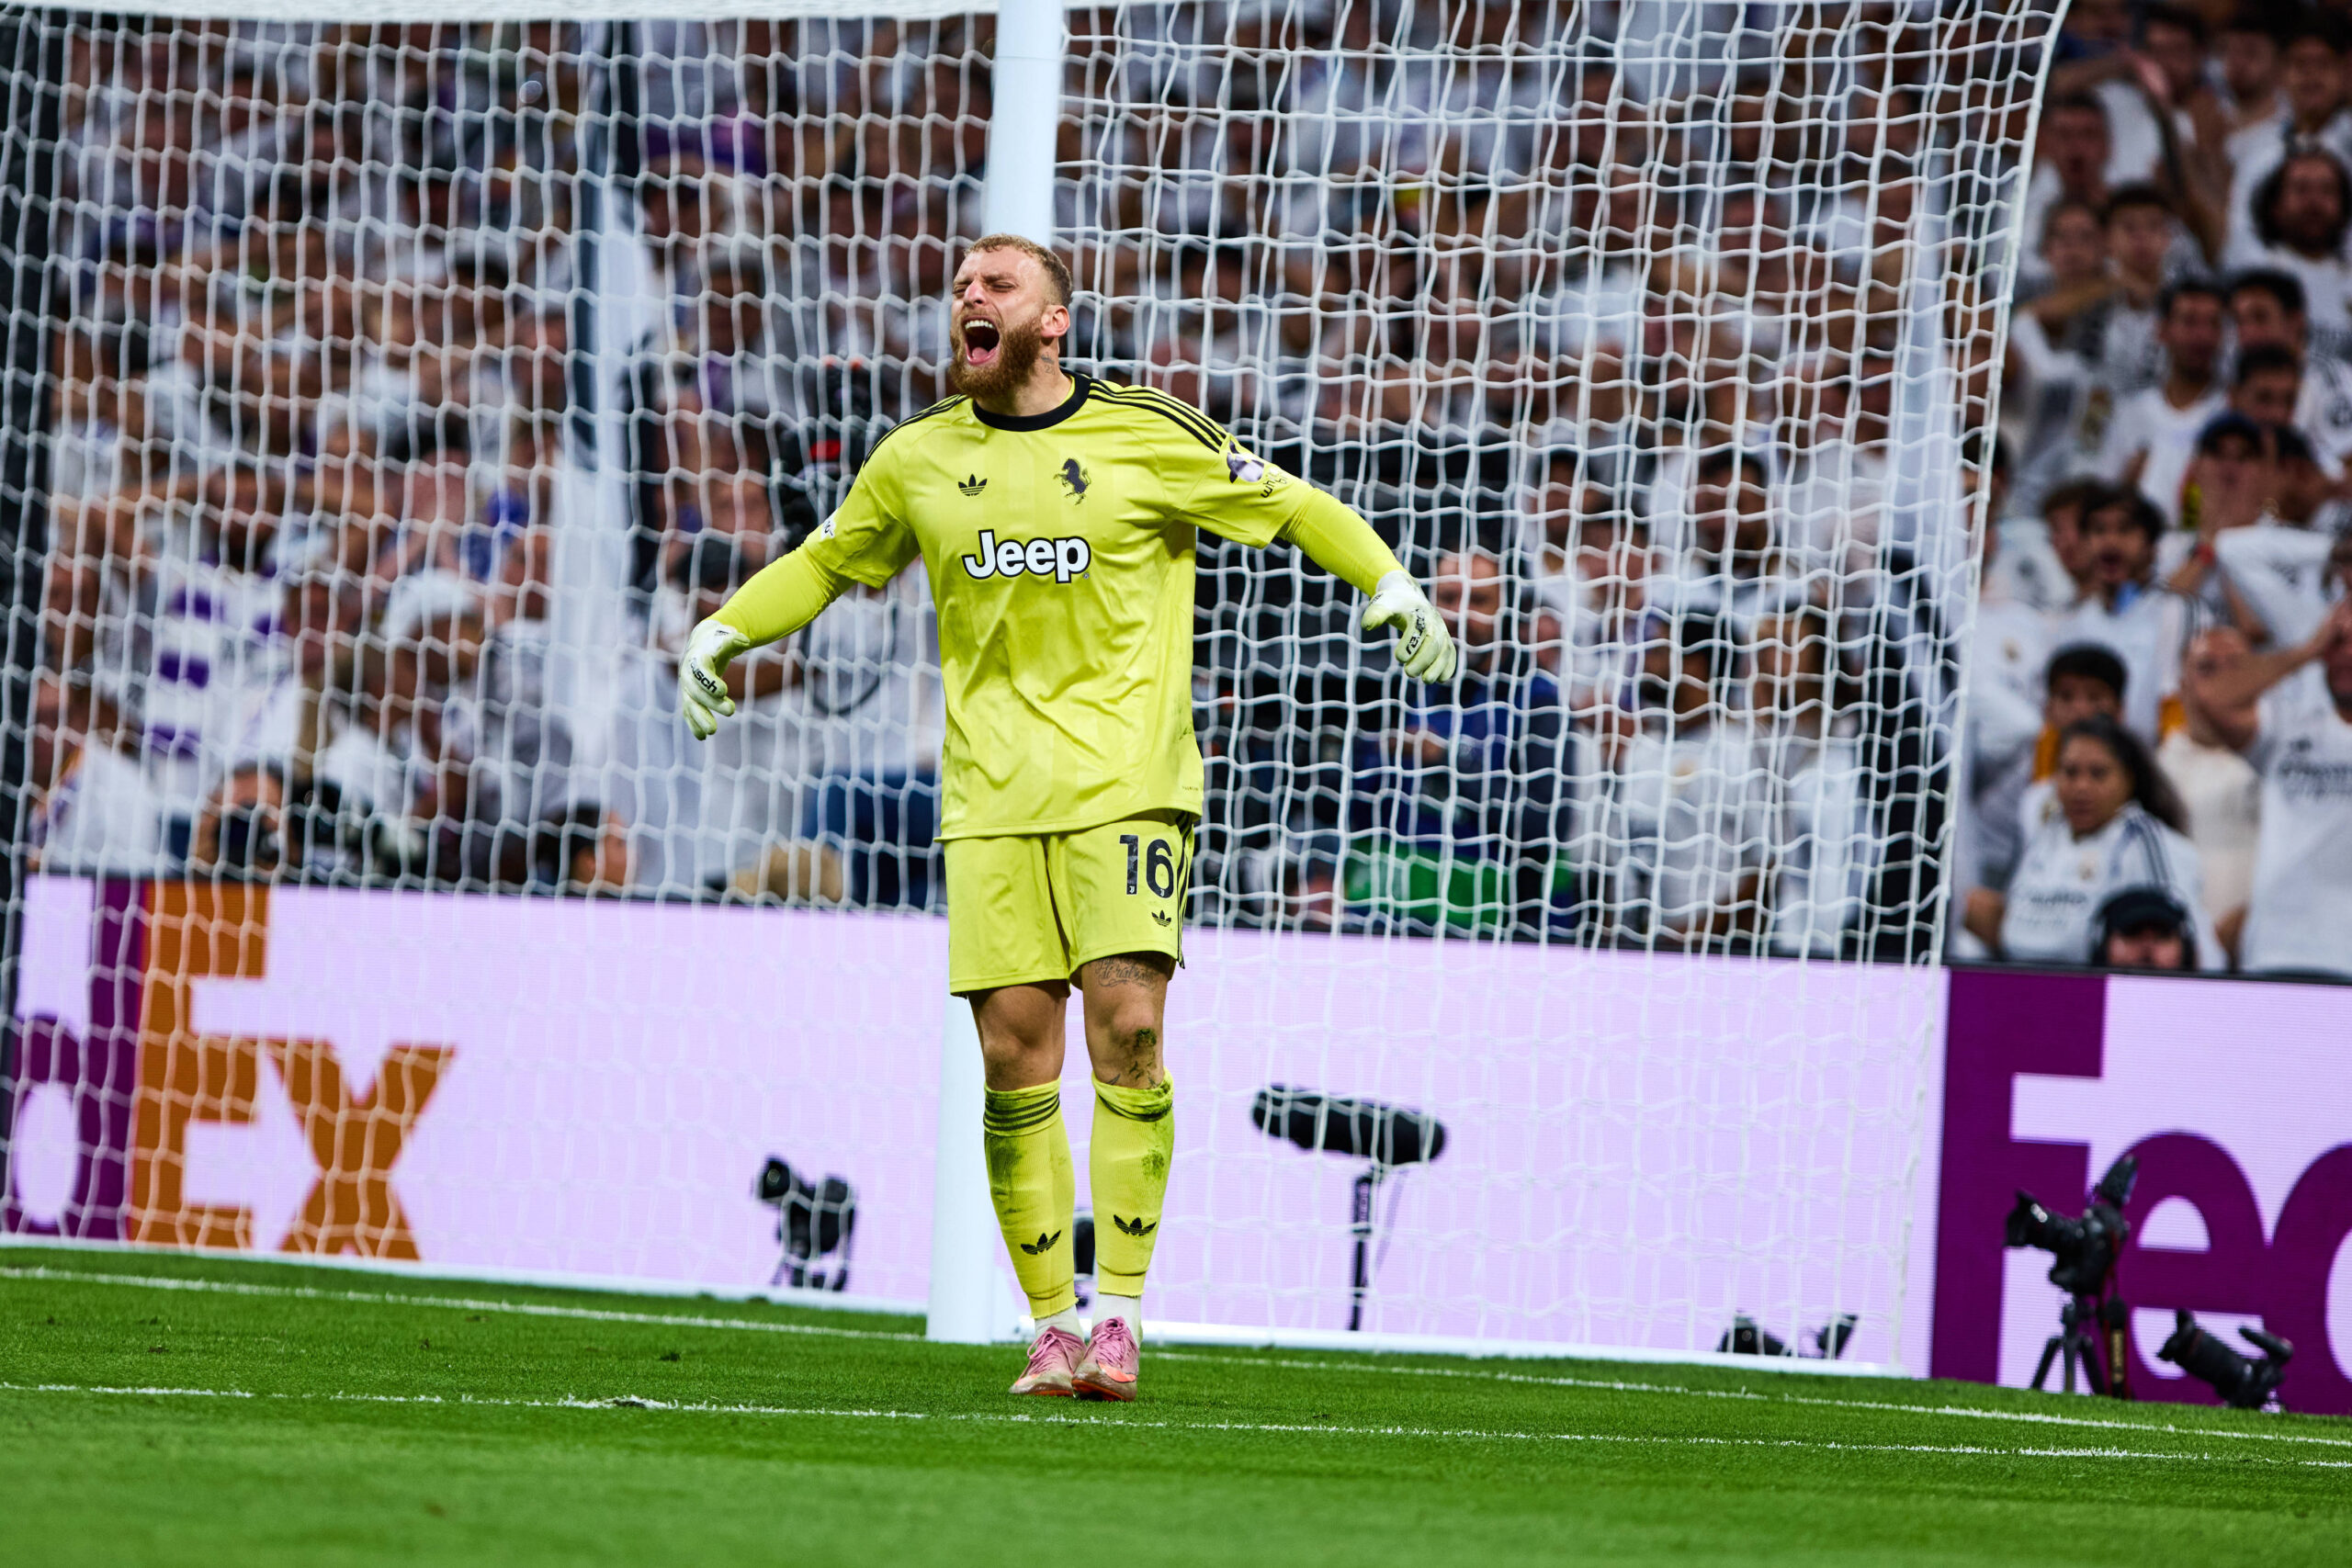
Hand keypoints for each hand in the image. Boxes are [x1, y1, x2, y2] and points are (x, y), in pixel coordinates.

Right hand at [678, 617, 751, 739]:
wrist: (701, 646)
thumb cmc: (716, 643)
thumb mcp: (724, 639)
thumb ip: (733, 640)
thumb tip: (744, 640)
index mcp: (697, 659)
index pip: (700, 671)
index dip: (710, 681)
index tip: (724, 691)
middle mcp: (688, 675)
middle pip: (697, 691)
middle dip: (712, 702)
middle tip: (732, 710)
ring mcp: (687, 688)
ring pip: (690, 705)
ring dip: (700, 718)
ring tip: (713, 731)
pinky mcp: (689, 698)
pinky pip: (689, 713)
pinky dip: (694, 725)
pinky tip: (702, 737)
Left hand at [1361, 571, 1458, 681]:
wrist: (1408, 596)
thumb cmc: (1393, 603)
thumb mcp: (1382, 604)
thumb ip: (1375, 614)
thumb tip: (1367, 625)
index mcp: (1418, 612)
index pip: (1417, 629)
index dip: (1410, 644)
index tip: (1398, 658)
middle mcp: (1433, 621)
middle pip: (1433, 642)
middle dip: (1423, 660)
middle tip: (1408, 673)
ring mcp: (1441, 630)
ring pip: (1445, 649)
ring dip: (1437, 667)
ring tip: (1426, 680)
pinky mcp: (1444, 639)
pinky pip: (1450, 653)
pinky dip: (1448, 666)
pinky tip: (1441, 679)